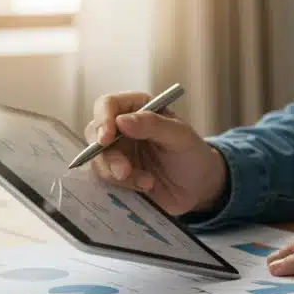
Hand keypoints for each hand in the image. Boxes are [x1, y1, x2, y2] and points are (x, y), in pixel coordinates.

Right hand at [83, 92, 227, 216]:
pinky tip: (145, 187)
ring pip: (98, 160)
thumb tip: (121, 120)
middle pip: (95, 134)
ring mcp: (117, 151)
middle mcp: (122, 127)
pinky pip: (105, 179)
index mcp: (137, 108)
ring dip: (117, 174)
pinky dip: (122, 186)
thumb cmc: (192, 154)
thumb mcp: (180, 136)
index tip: (106, 139)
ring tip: (147, 182)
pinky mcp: (116, 174)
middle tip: (124, 172)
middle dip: (107, 156)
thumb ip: (153, 125)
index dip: (102, 120)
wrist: (198, 188)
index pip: (107, 105)